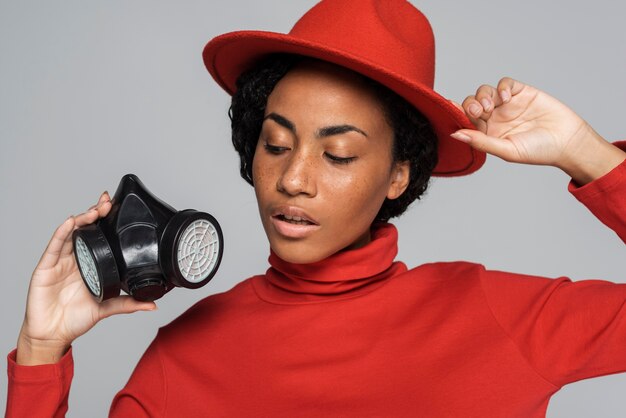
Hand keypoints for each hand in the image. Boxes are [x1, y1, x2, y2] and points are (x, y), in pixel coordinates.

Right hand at [16, 191, 156, 365]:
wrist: (53, 335)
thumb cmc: (75, 319)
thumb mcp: (107, 307)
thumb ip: (128, 304)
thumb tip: (153, 305)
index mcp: (89, 264)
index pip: (98, 236)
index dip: (105, 221)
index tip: (116, 207)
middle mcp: (74, 258)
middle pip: (85, 229)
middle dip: (95, 213)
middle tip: (107, 201)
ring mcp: (59, 261)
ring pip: (70, 233)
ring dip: (82, 219)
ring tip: (94, 210)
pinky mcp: (46, 267)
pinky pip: (54, 246)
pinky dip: (62, 233)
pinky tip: (70, 222)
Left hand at [450, 77, 625, 183]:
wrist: (568, 141)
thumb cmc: (538, 151)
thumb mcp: (506, 149)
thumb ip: (481, 141)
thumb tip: (455, 134)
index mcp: (487, 133)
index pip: (466, 120)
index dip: (456, 113)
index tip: (449, 108)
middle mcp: (494, 118)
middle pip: (472, 103)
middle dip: (470, 105)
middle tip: (478, 111)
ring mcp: (507, 104)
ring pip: (485, 92)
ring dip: (483, 96)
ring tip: (492, 107)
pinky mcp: (521, 92)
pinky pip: (505, 83)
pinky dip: (502, 87)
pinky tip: (506, 98)